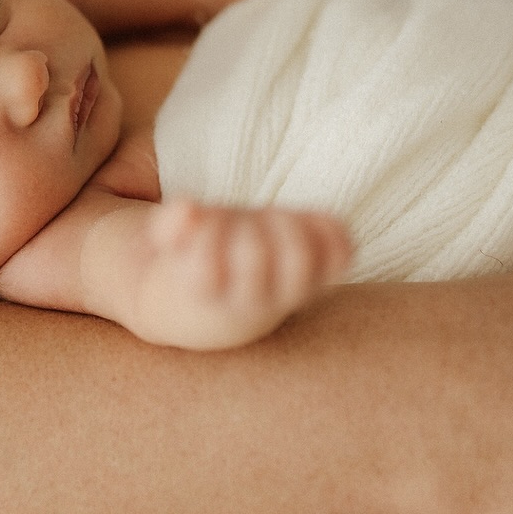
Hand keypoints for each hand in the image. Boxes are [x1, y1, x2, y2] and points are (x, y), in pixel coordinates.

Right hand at [125, 200, 351, 348]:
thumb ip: (171, 224)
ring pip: (300, 259)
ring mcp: (292, 291)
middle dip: (245, 225)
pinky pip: (341, 252)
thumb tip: (188, 208)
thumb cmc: (197, 259)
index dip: (205, 235)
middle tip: (242, 220)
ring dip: (285, 225)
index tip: (205, 223)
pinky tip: (305, 219)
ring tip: (272, 218)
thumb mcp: (173, 242)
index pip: (206, 267)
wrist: (224, 305)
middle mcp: (253, 300)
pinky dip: (330, 228)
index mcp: (210, 293)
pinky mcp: (323, 276)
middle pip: (255, 255)